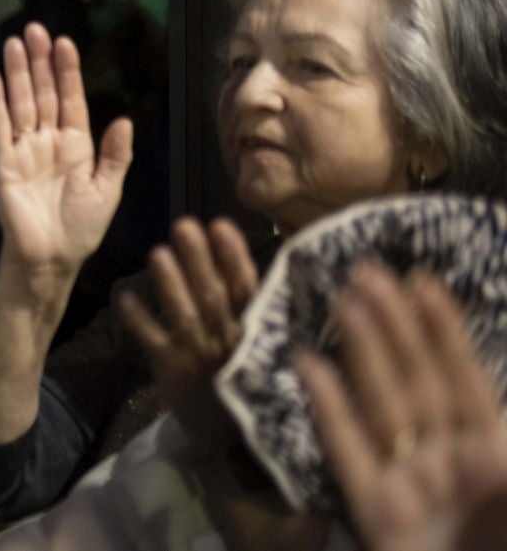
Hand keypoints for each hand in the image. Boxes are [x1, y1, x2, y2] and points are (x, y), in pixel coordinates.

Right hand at [0, 22, 132, 291]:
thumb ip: (115, 155)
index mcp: (77, 145)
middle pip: (43, 93)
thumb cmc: (82, 228)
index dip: (67, 71)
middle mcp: (49, 141)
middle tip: (34, 29)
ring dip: (17, 73)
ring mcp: (24, 149)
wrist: (51, 259)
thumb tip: (123, 119)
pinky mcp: (3, 162)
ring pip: (21, 103)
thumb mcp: (107, 191)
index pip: (71, 99)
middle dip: (39, 62)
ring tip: (13, 43)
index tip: (64, 42)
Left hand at [120, 217, 258, 410]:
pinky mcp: (172, 370)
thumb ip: (250, 305)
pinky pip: (152, 341)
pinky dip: (139, 320)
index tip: (219, 225)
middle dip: (198, 260)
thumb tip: (237, 255)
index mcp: (254, 331)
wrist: (228, 434)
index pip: (246, 289)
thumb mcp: (258, 342)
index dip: (233, 257)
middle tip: (183, 224)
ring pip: (184, 316)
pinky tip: (124, 298)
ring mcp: (200, 356)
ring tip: (157, 252)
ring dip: (170, 284)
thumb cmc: (242, 373)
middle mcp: (228, 341)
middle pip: (213, 295)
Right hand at [299, 267, 506, 550]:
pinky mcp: (376, 513)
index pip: (468, 383)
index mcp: (498, 460)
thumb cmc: (501, 544)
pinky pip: (349, 454)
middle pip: (420, 384)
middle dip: (396, 328)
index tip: (423, 281)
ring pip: (383, 406)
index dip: (447, 333)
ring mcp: (412, 486)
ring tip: (342, 300)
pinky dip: (329, 410)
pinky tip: (308, 367)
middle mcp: (453, 464)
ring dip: (362, 353)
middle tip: (367, 271)